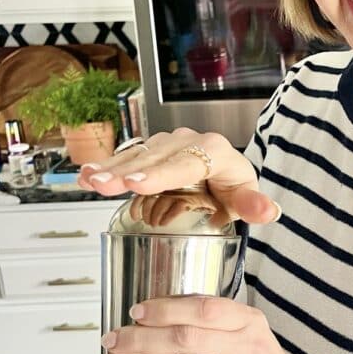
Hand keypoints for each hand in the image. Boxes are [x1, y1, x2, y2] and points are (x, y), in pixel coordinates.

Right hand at [76, 127, 279, 225]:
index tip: (139, 183)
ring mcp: (165, 145)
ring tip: (88, 180)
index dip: (161, 174)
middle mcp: (187, 142)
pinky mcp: (149, 152)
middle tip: (102, 185)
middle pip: (154, 158)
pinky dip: (105, 167)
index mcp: (215, 151)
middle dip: (126, 172)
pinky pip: (126, 158)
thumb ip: (254, 205)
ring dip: (109, 169)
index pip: (186, 163)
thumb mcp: (245, 197)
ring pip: (136, 156)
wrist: (222, 175)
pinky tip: (85, 176)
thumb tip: (267, 211)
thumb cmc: (232, 185)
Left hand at [98, 295, 301, 353]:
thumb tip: (161, 311)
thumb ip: (214, 320)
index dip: (166, 309)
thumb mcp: (250, 332)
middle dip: (141, 338)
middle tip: (113, 338)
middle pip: (185, 339)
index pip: (203, 309)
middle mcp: (247, 351)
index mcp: (250, 323)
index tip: (137, 312)